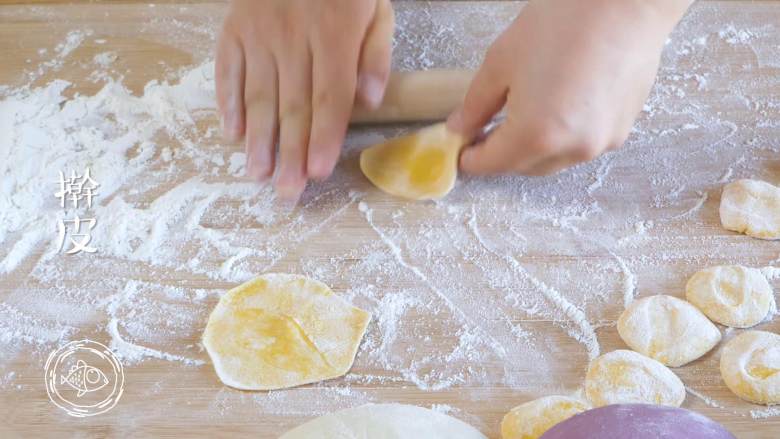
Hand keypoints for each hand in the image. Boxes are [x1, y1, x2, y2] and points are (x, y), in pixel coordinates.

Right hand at [216, 0, 393, 199]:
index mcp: (335, 33)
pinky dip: (227, 103)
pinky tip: (231, 134)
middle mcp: (294, 38)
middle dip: (290, 152)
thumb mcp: (376, 8)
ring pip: (258, 94)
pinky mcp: (234, 29)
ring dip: (258, 138)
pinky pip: (228, 70)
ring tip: (258, 174)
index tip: (318, 171)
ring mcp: (259, 34)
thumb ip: (375, 53)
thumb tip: (371, 101)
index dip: (324, 136)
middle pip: (293, 104)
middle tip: (287, 191)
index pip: (330, 96)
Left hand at [448, 0, 692, 175]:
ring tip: (524, 114)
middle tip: (486, 131)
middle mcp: (571, 149)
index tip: (461, 149)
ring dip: (533, 148)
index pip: (492, 164)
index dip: (471, 158)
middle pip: (524, 167)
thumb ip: (476, 104)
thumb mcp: (501, 62)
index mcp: (535, 135)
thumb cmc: (561, 24)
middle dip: (502, 154)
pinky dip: (563, 136)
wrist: (625, 3)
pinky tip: (557, 106)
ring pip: (554, 160)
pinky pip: (581, 145)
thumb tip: (460, 128)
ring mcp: (600, 142)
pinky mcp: (621, 129)